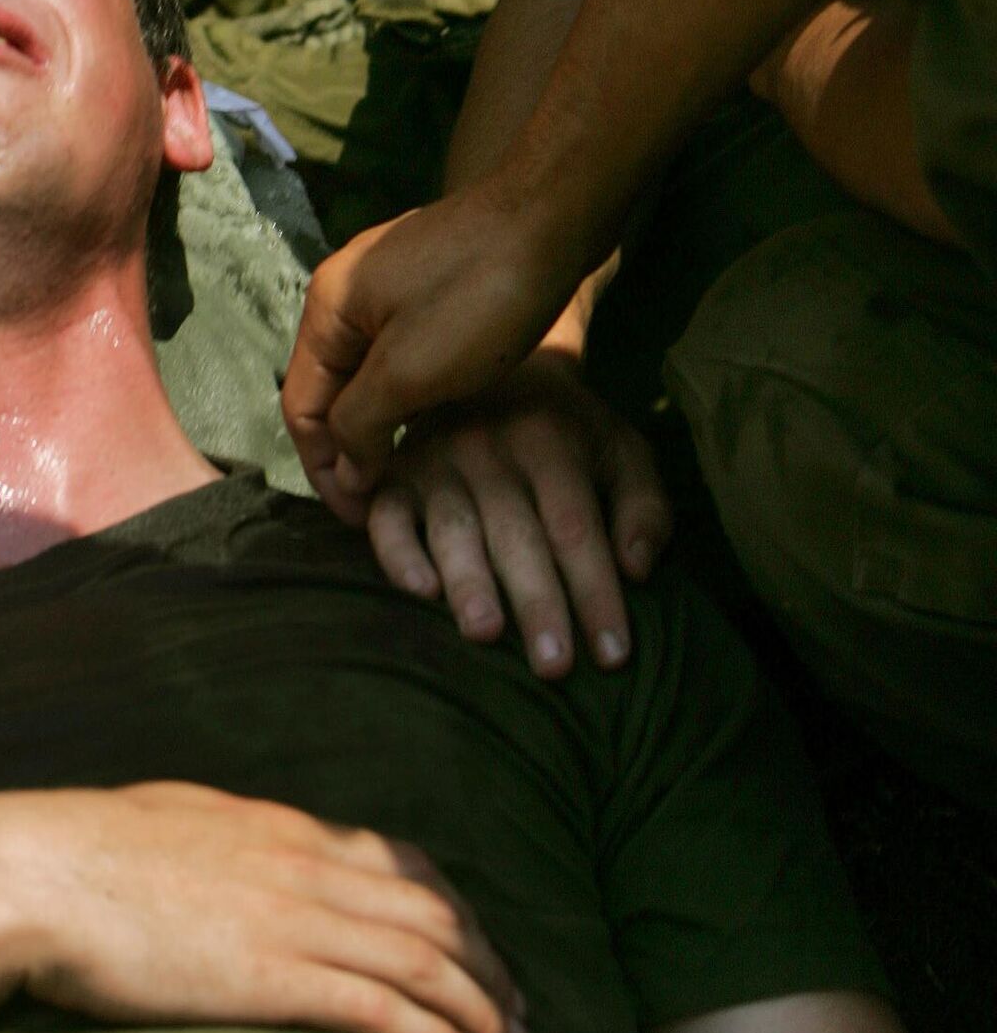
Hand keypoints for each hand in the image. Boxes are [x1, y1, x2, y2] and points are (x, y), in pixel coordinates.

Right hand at [0, 780, 524, 1032]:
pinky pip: (381, 1007)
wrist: (33, 874)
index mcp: (280, 828)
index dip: (455, 912)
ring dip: (479, 1007)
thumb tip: (233, 844)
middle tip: (519, 1014)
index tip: (479, 952)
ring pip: (423, 961)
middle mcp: (304, 866)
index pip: (402, 864)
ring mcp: (292, 920)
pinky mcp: (272, 977)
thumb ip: (222, 834)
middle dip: (489, 966)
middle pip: (433, 914)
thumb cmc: (80, 851)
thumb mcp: (170, 819)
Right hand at [283, 188, 583, 501]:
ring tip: (412, 477)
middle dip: (351, 452)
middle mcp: (348, 294)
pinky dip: (412, 397)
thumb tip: (347, 469)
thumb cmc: (478, 296)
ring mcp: (393, 287)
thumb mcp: (410, 372)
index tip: (362, 519)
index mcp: (327, 309)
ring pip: (371, 376)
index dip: (324, 471)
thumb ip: (362, 424)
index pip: (300, 407)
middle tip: (386, 507)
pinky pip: (406, 356)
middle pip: (331, 392)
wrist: (554, 215)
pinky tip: (440, 426)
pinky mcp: (436, 288)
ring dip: (383, 428)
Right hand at [364, 356, 670, 675]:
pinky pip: (388, 517)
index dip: (596, 593)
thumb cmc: (568, 432)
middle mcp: (489, 446)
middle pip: (519, 536)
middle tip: (554, 666)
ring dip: (470, 582)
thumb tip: (637, 569)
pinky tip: (420, 591)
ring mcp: (436, 459)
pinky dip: (399, 553)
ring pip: (454, 529)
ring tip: (485, 634)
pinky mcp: (394, 475)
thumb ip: (644, 506)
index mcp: (550, 440)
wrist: (493, 367)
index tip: (613, 656)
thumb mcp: (621, 451)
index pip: (577, 529)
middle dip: (538, 603)